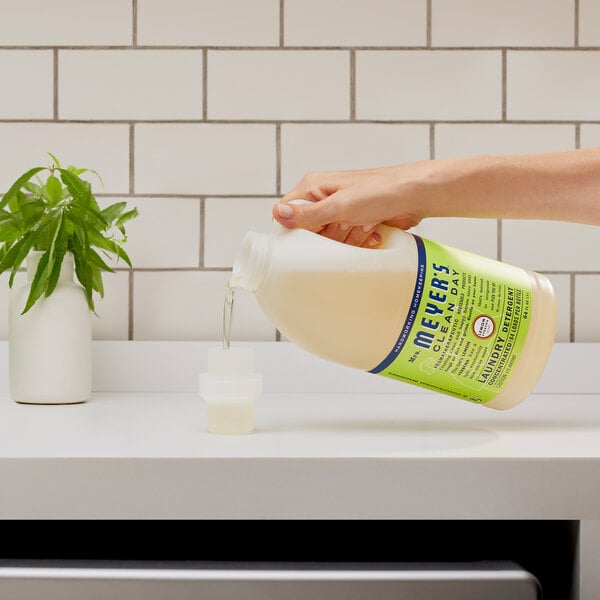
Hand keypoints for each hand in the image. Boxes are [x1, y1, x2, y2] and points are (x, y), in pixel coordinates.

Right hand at [273, 163, 433, 246]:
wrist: (417, 196)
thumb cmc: (382, 191)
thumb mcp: (341, 205)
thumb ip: (309, 213)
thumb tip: (278, 214)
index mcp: (314, 187)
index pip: (288, 213)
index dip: (294, 231)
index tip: (306, 243)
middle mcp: (324, 197)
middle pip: (310, 231)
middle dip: (327, 238)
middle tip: (343, 231)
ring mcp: (341, 211)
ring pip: (330, 239)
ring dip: (347, 240)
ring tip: (364, 226)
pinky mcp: (355, 221)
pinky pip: (347, 241)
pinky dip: (359, 242)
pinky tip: (373, 231)